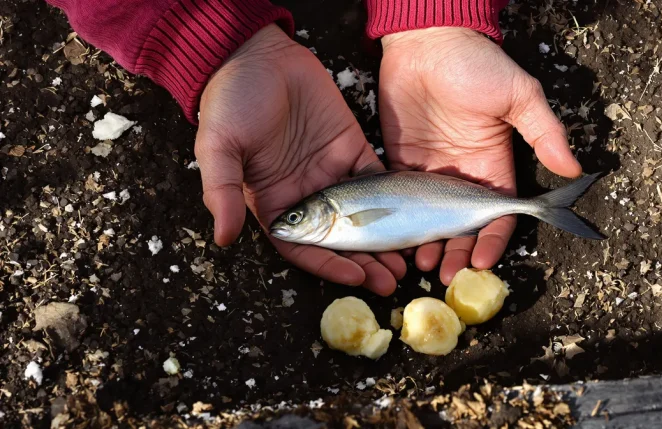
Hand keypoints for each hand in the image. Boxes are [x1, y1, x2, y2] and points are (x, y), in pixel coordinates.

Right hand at [195, 24, 404, 295]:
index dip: (329, 265)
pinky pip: (376, 179)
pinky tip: (413, 217)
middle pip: (340, 240)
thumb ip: (220, 192)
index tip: (357, 278)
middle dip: (365, 262)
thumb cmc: (230, 101)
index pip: (304, 248)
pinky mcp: (351, 148)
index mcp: (274, 203)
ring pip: (364, 216)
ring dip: (384, 240)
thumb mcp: (218, 147)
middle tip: (392, 281)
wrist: (257, 54)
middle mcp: (306, 196)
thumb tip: (223, 238)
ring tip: (406, 260)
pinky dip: (395, 199)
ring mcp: (330, 173)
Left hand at [379, 27, 581, 284]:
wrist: (426, 41)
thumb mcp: (517, 95)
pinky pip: (403, 204)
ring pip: (432, 222)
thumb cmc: (475, 64)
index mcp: (495, 166)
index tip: (482, 263)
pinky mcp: (401, 166)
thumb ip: (544, 131)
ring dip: (430, 245)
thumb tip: (573, 169)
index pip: (499, 215)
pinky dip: (403, 226)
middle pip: (464, 228)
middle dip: (458, 253)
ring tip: (421, 264)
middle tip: (445, 274)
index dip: (493, 241)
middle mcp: (464, 176)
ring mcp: (431, 174)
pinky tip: (398, 243)